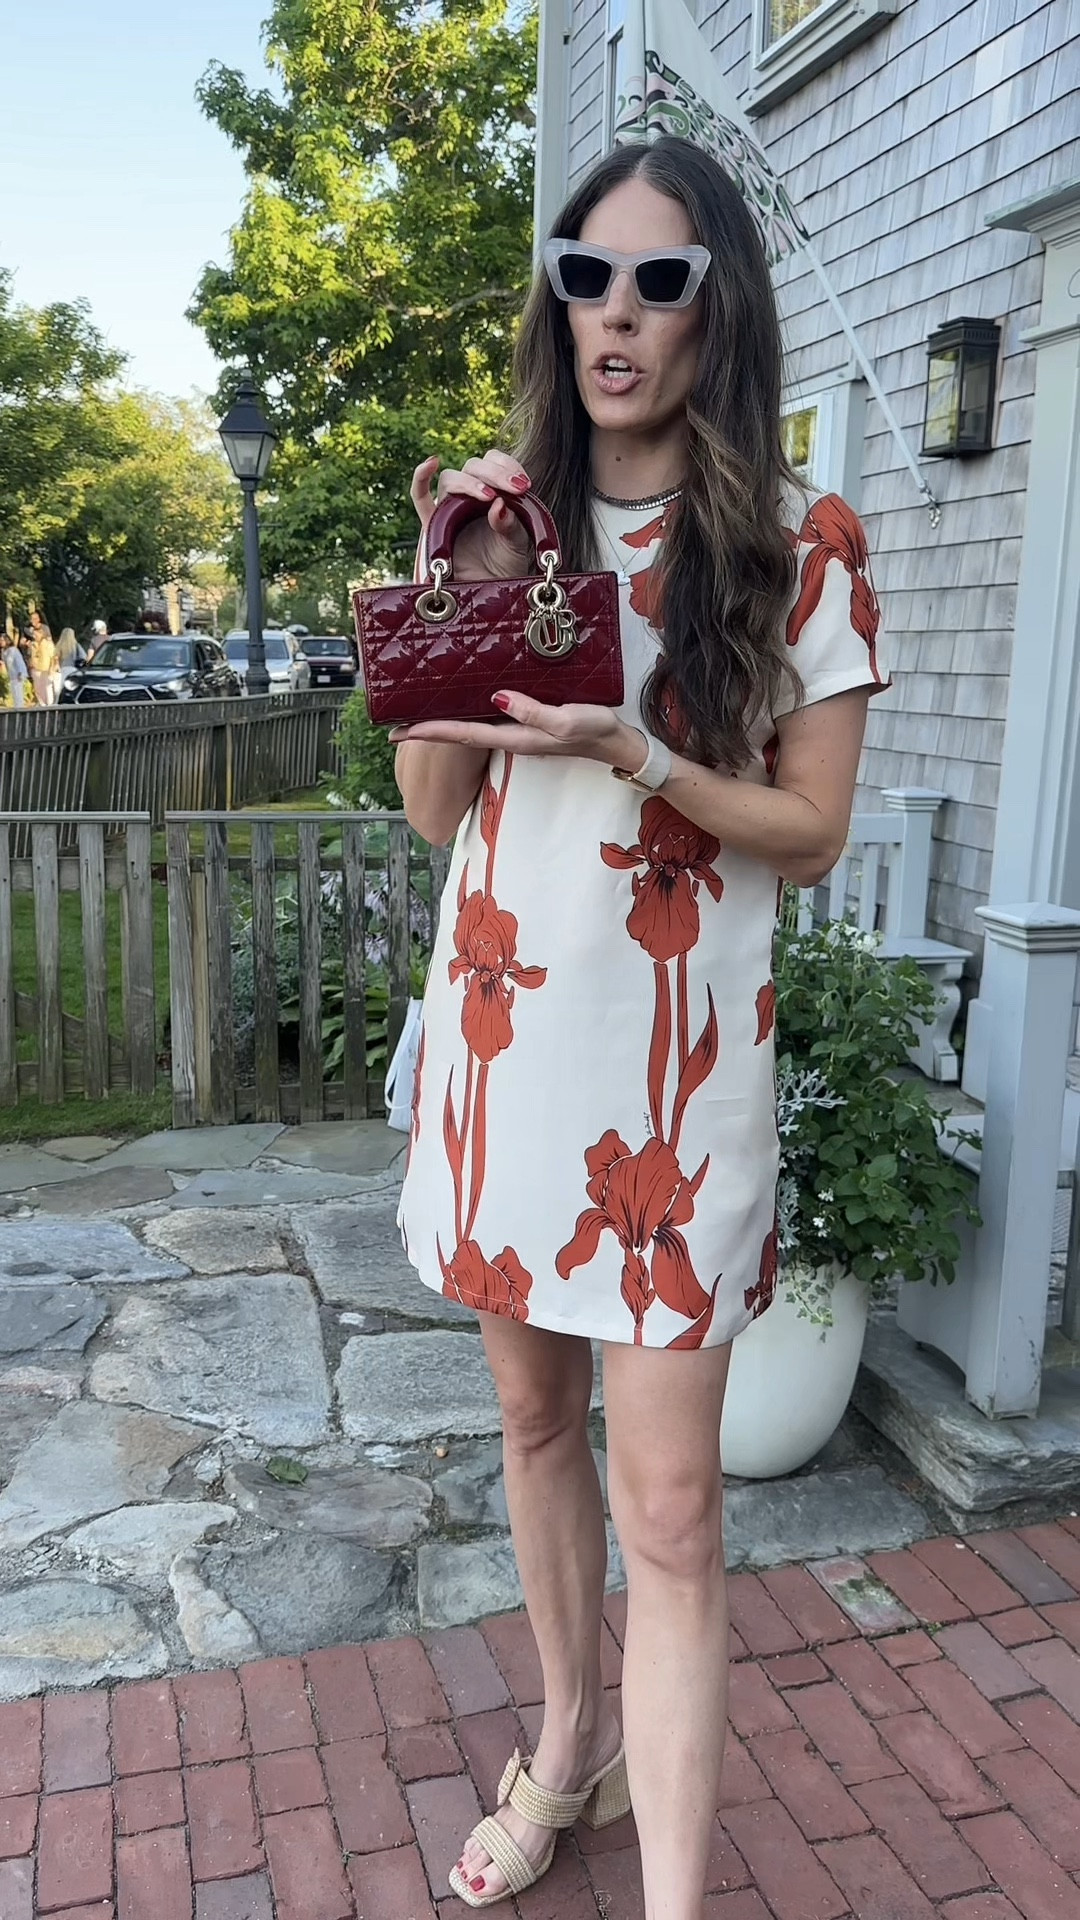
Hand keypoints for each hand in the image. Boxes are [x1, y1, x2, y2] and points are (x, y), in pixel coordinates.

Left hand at [390, 690, 647, 771]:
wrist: (617, 744)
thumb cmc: (594, 730)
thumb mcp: (566, 721)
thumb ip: (533, 711)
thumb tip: (497, 698)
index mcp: (515, 736)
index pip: (463, 734)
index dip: (431, 732)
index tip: (401, 731)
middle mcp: (510, 736)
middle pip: (460, 734)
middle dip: (428, 730)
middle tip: (395, 727)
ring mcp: (518, 731)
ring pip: (472, 726)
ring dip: (445, 723)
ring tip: (417, 715)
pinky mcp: (527, 723)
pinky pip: (489, 718)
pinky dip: (469, 714)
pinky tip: (462, 705)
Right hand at [410, 450, 532, 581]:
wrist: (491, 592)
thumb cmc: (506, 566)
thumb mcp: (518, 544)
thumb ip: (511, 525)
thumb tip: (498, 505)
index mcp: (494, 492)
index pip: (494, 462)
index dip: (507, 466)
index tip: (524, 483)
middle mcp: (470, 496)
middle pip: (473, 466)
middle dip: (495, 473)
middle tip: (515, 488)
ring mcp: (450, 508)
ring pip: (451, 478)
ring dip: (469, 482)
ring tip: (489, 496)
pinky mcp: (432, 525)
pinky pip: (419, 497)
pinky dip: (421, 477)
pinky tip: (431, 462)